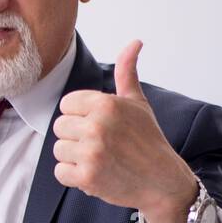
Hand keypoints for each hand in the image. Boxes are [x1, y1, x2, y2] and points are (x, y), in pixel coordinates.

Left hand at [52, 40, 197, 222]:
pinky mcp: (87, 177)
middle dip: (77, 137)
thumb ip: (127, 72)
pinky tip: (96, 173)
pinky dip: (74, 177)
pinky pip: (60, 172)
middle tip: (102, 145)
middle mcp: (97, 126)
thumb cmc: (148, 140)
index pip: (66, 105)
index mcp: (105, 104)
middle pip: (60, 127)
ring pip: (59, 150)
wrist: (162, 181)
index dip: (80, 117)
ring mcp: (91, 152)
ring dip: (75, 158)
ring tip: (100, 159)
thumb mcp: (138, 103)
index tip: (99, 126)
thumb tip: (134, 42)